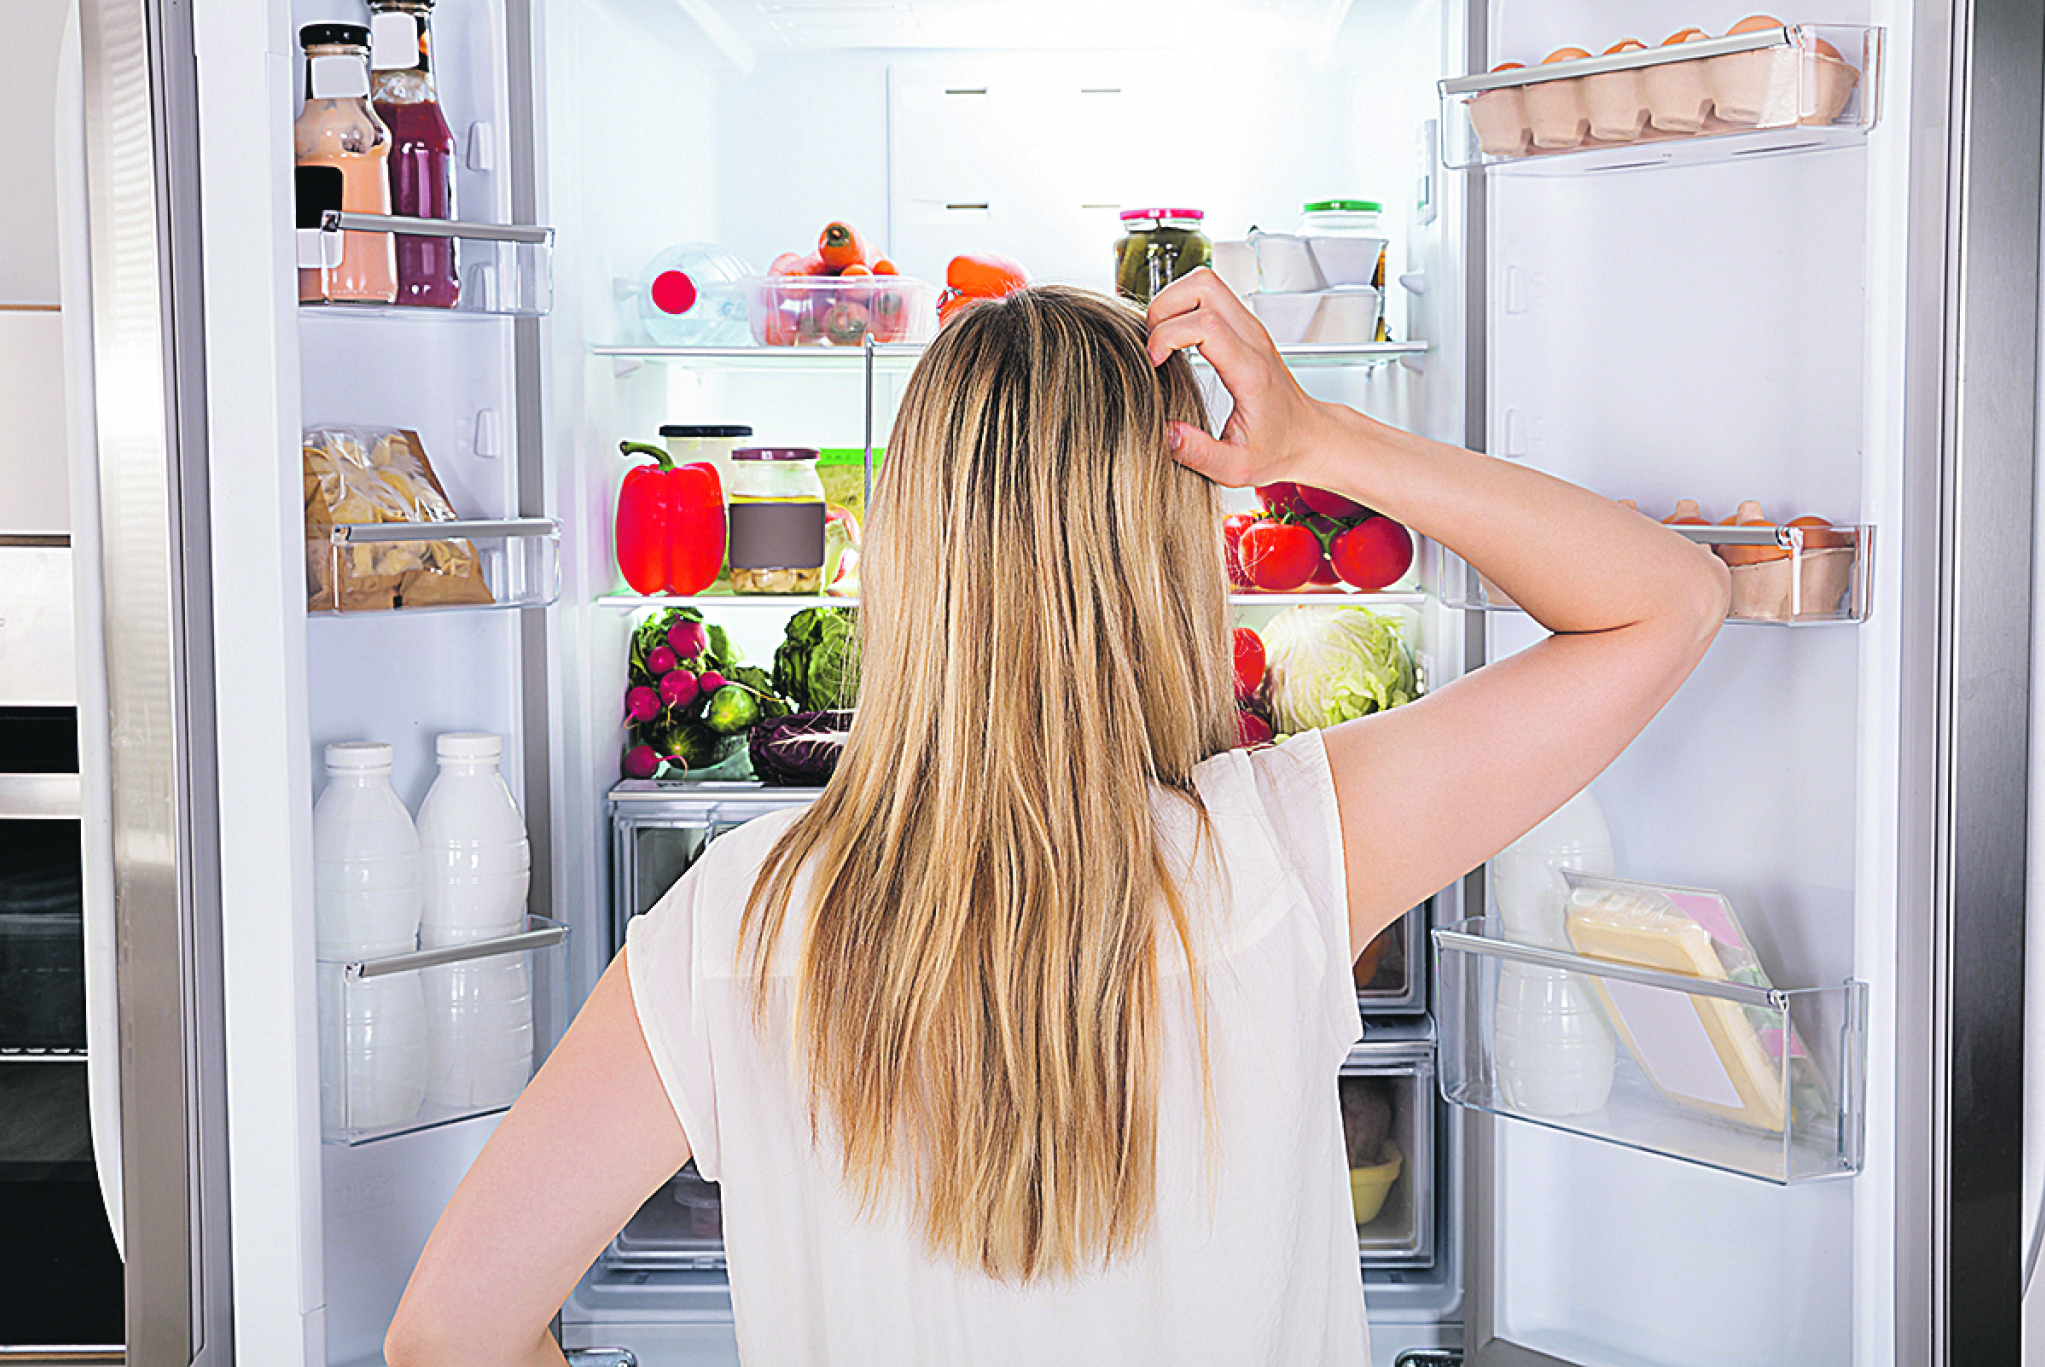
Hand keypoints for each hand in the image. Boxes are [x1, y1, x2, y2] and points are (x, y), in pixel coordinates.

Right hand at [1144, 268, 1338, 488]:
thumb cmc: (1276, 450)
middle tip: (1152, 344)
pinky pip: (1208, 295)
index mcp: (1250, 370)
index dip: (1167, 336)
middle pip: (1203, 285)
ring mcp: (1249, 328)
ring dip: (1172, 303)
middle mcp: (1252, 339)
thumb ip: (1198, 453)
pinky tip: (1175, 341)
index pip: (1205, 324)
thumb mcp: (1235, 468)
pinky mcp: (1243, 327)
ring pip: (1204, 282)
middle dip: (1163, 308)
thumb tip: (1164, 432)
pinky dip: (1182, 307)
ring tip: (1161, 340)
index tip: (1154, 363)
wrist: (1309, 437)